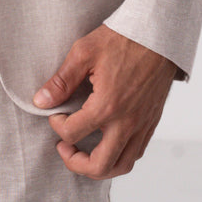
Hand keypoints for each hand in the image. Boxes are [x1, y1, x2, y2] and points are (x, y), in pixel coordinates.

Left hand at [32, 24, 176, 178]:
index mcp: (107, 106)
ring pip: (122, 165)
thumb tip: (41, 101)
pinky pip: (137, 152)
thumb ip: (61, 81)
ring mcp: (142, 125)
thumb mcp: (84, 52)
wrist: (159, 33)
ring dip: (100, 167)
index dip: (56, 126)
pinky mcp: (152, 121)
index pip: (72, 134)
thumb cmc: (122, 39)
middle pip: (100, 165)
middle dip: (75, 163)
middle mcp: (127, 122)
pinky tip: (107, 142)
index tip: (55, 113)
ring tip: (85, 153)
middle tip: (64, 148)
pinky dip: (119, 156)